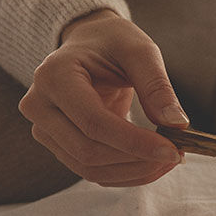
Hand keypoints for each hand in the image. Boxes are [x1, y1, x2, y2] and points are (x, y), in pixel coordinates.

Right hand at [18, 9, 188, 186]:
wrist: (88, 43)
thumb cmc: (112, 42)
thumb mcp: (139, 50)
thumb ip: (157, 86)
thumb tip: (176, 124)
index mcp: (54, 75)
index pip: (94, 122)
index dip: (134, 142)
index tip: (172, 149)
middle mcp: (39, 105)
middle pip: (88, 151)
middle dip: (136, 160)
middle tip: (176, 155)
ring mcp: (43, 128)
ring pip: (88, 168)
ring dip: (133, 171)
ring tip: (168, 159)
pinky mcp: (56, 144)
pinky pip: (90, 170)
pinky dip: (124, 173)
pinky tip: (151, 163)